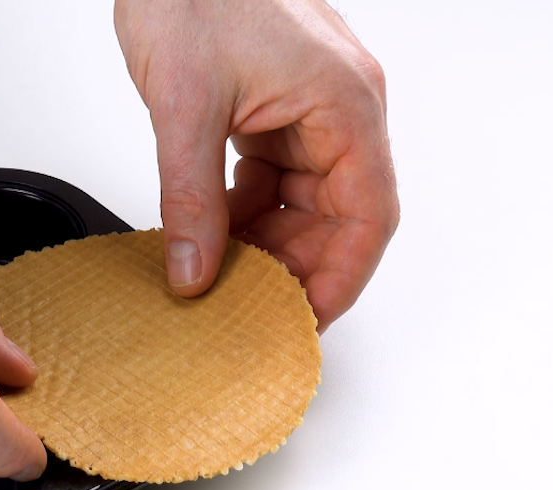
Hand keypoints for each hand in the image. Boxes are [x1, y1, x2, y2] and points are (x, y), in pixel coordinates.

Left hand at [115, 0, 398, 329]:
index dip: (339, 279)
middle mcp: (338, 109)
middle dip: (295, 266)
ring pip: (304, 200)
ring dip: (267, 240)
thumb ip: (190, 197)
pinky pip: (274, 176)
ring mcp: (306, 108)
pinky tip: (211, 230)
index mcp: (345, 104)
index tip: (304, 322)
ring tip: (223, 275)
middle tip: (249, 308)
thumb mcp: (185, 105)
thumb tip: (194, 269)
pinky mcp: (273, 107)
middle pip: (338, 215)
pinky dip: (245, 209)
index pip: (367, 216)